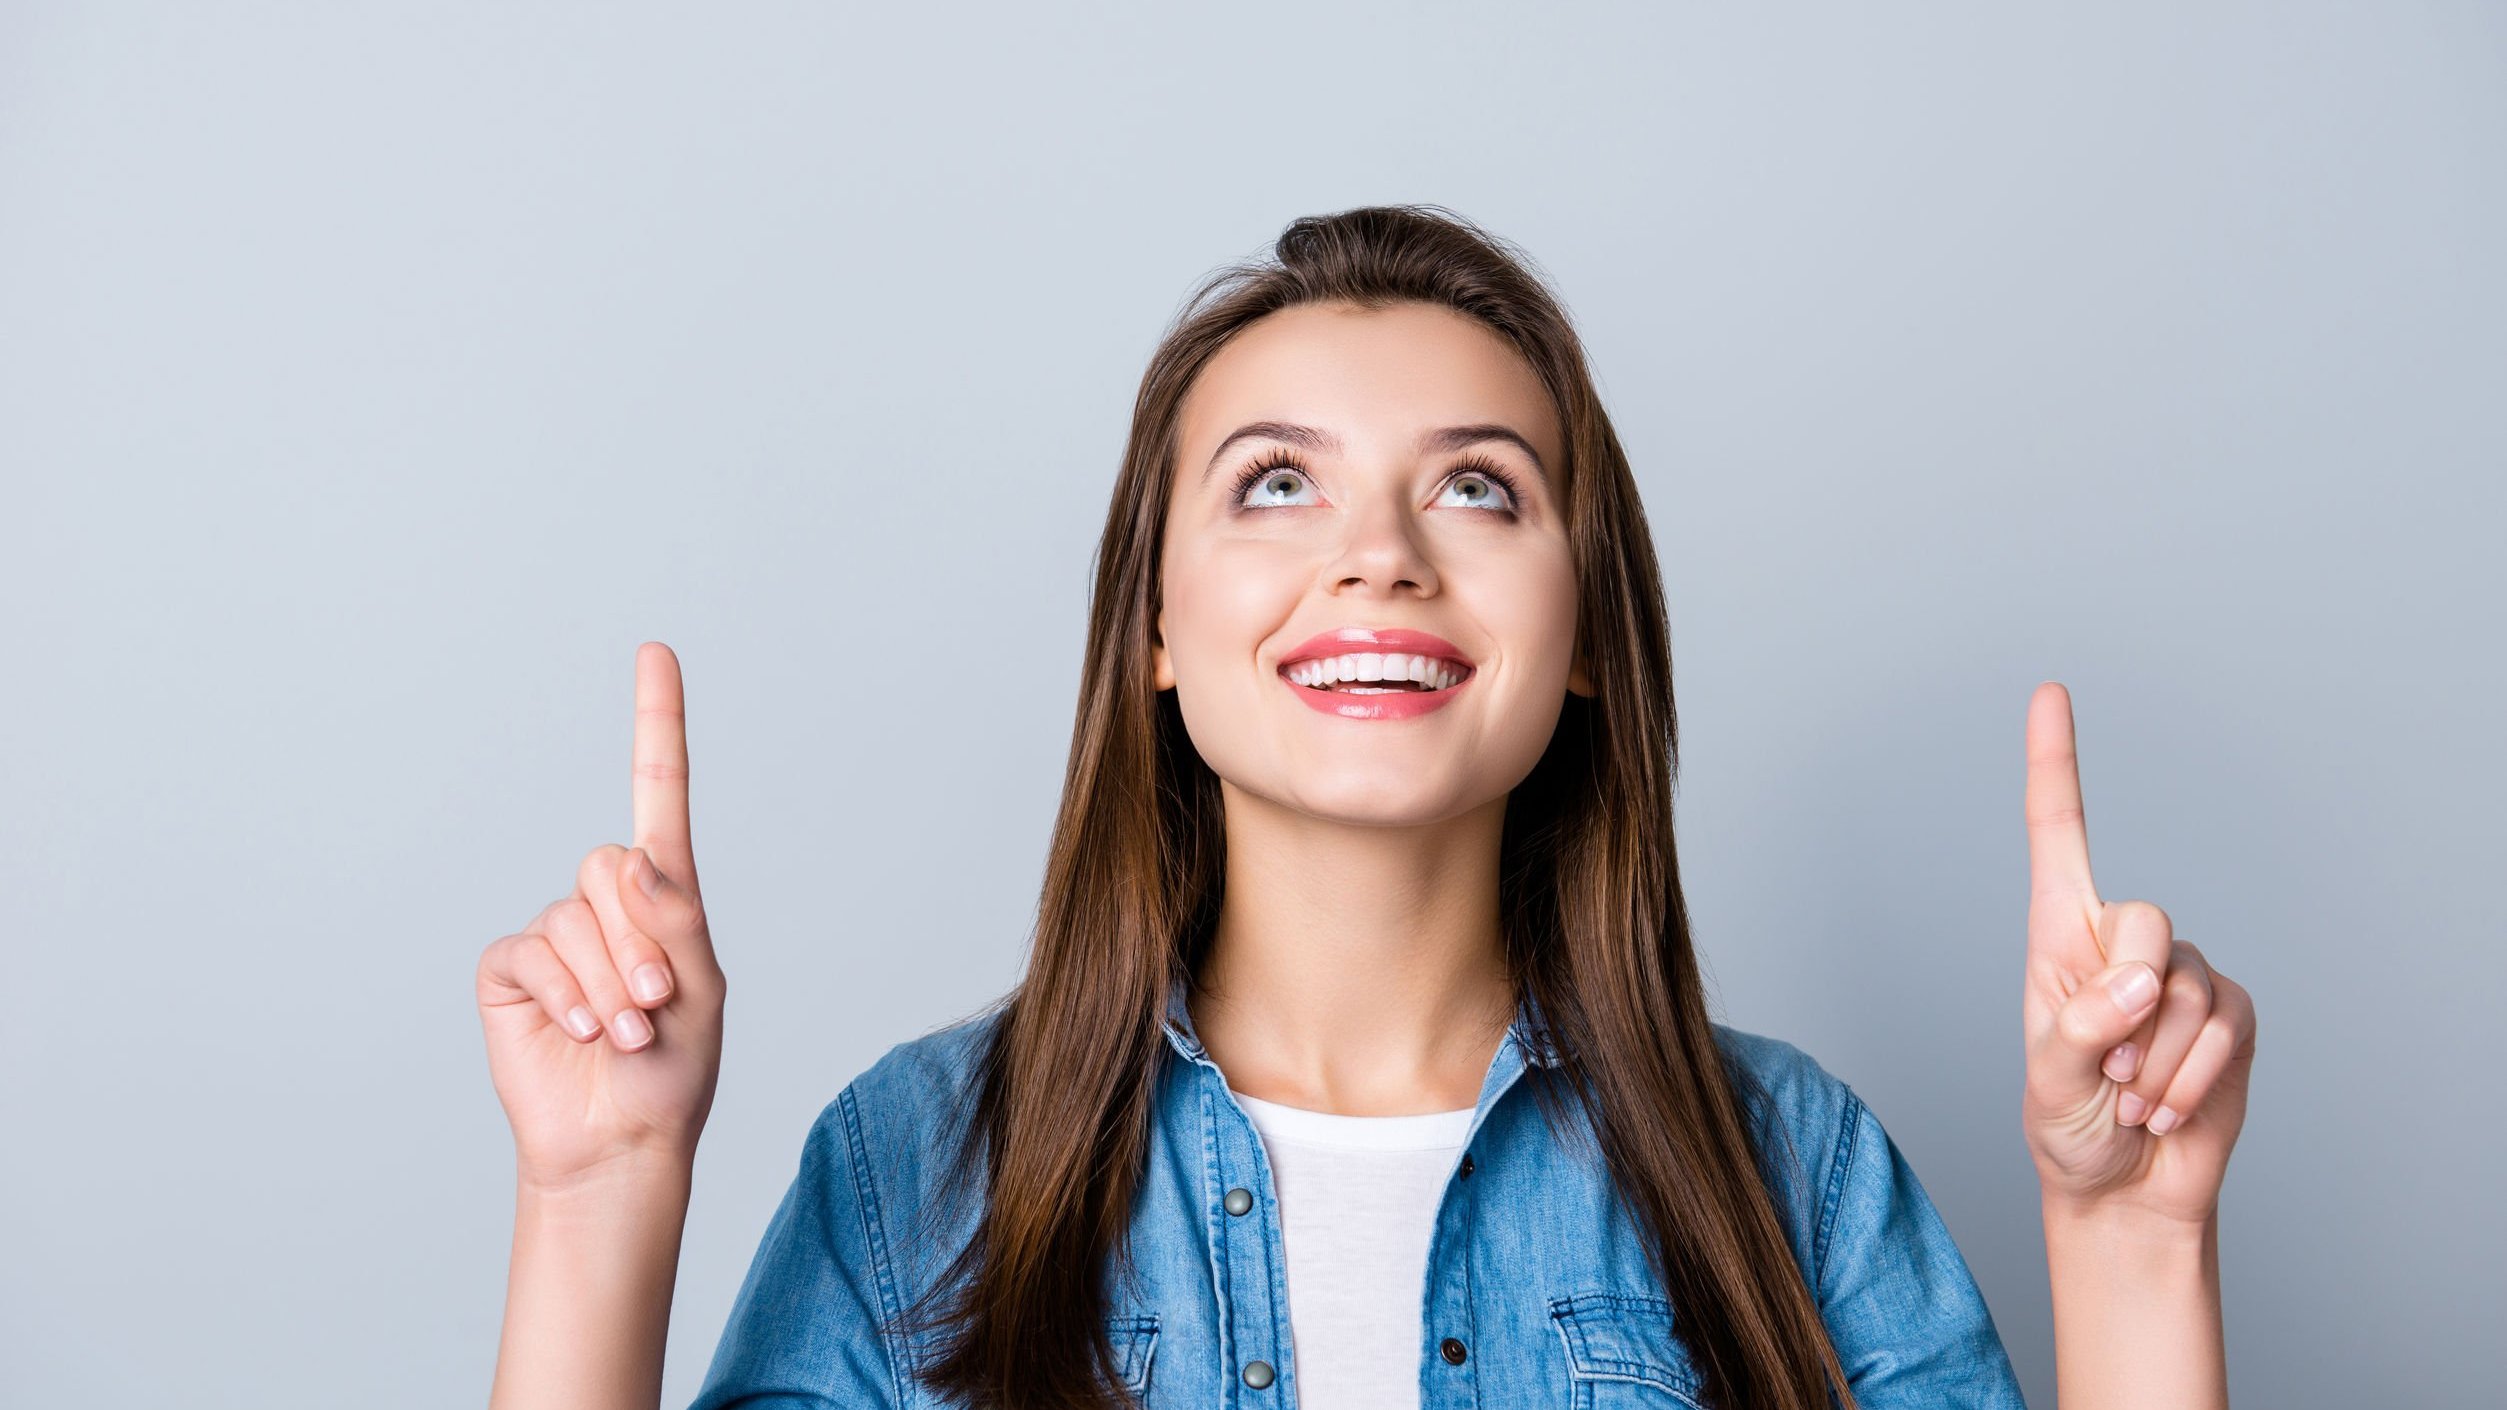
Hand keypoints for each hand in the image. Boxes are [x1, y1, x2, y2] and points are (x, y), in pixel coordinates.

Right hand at [476, 642, 726, 1189]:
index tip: (655, 652)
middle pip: (610, 865)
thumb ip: (676, 918)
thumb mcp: (701, 990)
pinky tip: (585, 1030)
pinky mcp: (510, 969)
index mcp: (663, 895)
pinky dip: (565, 992)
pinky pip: (530, 951)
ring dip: (609, 978)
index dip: (656, 720)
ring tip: (628, 1030)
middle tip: (656, 1000)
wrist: (622, 1141)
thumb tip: (630, 857)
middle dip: (639, 937)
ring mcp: (554, 932)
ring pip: (574, 915)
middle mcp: (605, 901)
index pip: (657, 791)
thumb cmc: (673, 1072)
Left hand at [2020, 682, 2257, 1227]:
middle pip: (2143, 918)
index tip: (2049, 691)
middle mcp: (2121, 943)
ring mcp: (2182, 976)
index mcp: (2058, 939)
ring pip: (2185, 989)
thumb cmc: (2068, 1130)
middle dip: (2128, 1002)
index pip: (2058, 836)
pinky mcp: (2230, 1014)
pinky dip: (2190, 1078)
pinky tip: (2164, 1108)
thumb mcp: (2048, 1086)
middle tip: (2106, 1068)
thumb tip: (2140, 981)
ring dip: (2154, 1062)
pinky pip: (2225, 1025)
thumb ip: (2079, 1031)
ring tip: (2129, 1097)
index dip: (2053, 764)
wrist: (2124, 1191)